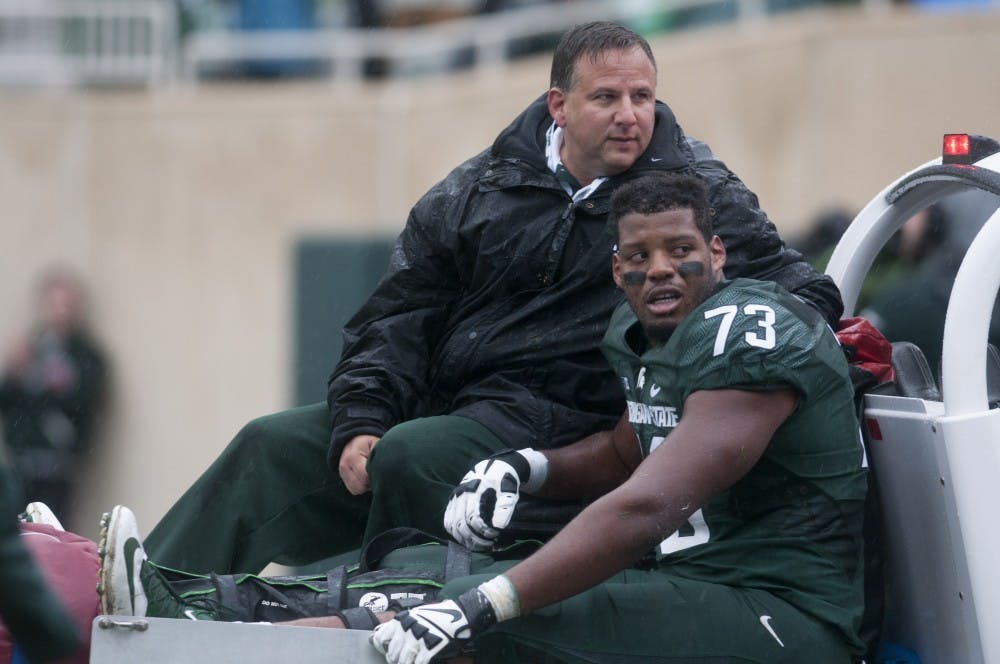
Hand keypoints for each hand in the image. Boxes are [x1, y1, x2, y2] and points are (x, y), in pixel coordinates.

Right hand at [339, 435, 378, 494]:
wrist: (353, 439)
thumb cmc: (369, 442)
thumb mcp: (376, 443)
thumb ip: (380, 454)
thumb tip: (386, 468)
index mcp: (353, 457)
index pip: (365, 477)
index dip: (375, 476)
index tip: (381, 471)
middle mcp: (344, 466)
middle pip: (361, 486)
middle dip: (371, 482)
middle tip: (377, 473)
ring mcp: (342, 472)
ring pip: (357, 490)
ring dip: (366, 486)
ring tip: (371, 474)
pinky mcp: (342, 477)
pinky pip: (353, 489)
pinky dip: (361, 487)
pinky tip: (366, 478)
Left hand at [371, 592, 491, 663]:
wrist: (461, 614)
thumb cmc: (438, 615)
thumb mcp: (414, 614)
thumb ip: (398, 625)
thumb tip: (378, 635)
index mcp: (401, 620)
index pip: (379, 639)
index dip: (382, 648)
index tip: (386, 651)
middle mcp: (406, 629)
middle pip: (391, 654)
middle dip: (396, 659)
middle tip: (404, 658)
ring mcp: (417, 640)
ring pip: (402, 661)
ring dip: (407, 662)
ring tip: (414, 659)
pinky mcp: (429, 650)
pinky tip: (422, 661)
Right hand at [443, 452, 526, 550]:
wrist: (495, 468)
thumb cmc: (502, 481)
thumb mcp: (508, 492)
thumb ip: (505, 508)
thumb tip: (499, 527)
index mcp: (474, 491)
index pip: (473, 517)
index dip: (483, 530)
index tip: (494, 535)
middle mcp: (460, 495)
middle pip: (460, 524)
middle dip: (473, 539)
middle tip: (487, 545)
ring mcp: (454, 499)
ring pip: (451, 525)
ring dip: (463, 539)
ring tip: (477, 546)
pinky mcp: (452, 502)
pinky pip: (448, 521)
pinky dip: (455, 533)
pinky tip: (466, 539)